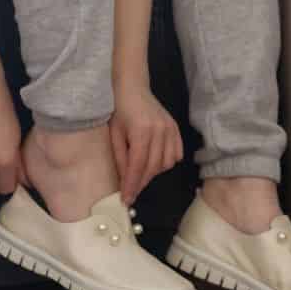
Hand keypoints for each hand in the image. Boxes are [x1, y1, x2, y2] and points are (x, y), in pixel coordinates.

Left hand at [110, 81, 183, 205]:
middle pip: (153, 167)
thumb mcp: (114, 135)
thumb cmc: (118, 111)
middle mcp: (159, 131)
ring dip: (154, 173)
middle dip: (141, 182)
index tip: (127, 200)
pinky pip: (176, 154)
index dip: (132, 185)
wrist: (133, 89)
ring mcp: (170, 129)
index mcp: (141, 131)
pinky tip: (155, 162)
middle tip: (131, 191)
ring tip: (141, 172)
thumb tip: (124, 182)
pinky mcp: (176, 128)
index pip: (138, 165)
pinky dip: (167, 162)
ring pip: (166, 163)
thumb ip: (120, 159)